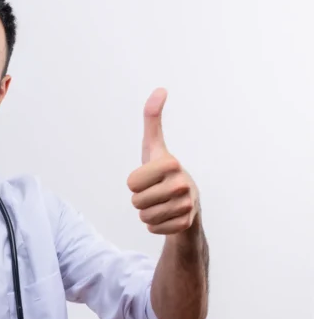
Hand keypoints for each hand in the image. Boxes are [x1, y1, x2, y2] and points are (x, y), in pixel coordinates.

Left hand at [127, 88, 199, 234]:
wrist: (188, 203)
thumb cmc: (164, 171)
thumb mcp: (154, 146)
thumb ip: (152, 119)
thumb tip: (160, 89)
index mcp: (171, 163)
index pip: (131, 183)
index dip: (135, 183)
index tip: (149, 178)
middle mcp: (182, 184)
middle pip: (136, 202)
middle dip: (140, 200)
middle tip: (154, 193)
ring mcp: (187, 205)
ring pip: (145, 217)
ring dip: (147, 213)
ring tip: (161, 204)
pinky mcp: (186, 224)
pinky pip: (154, 229)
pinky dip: (156, 226)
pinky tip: (167, 216)